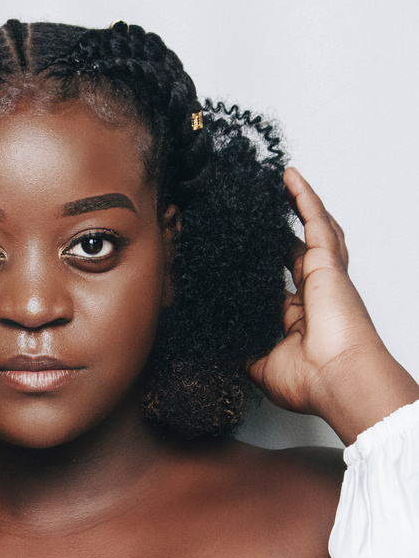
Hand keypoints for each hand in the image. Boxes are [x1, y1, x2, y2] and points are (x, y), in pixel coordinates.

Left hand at [248, 168, 416, 438]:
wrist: (337, 379)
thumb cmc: (310, 381)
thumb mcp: (260, 366)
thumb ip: (240, 351)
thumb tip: (221, 343)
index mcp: (297, 316)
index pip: (278, 280)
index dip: (261, 263)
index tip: (242, 251)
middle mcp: (312, 291)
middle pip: (294, 248)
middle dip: (278, 228)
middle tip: (258, 211)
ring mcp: (323, 274)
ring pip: (311, 228)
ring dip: (295, 204)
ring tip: (277, 183)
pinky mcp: (327, 262)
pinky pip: (315, 220)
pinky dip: (303, 196)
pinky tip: (288, 176)